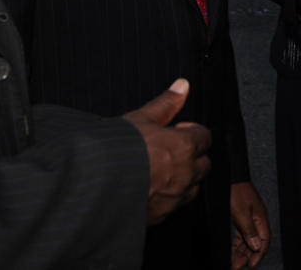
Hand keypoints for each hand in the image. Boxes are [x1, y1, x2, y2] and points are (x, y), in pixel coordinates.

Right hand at [122, 79, 212, 224]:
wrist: (94, 184)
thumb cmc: (117, 147)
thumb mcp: (140, 118)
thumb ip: (165, 103)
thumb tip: (183, 85)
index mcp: (184, 146)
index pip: (205, 137)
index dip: (191, 132)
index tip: (176, 131)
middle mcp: (186, 173)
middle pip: (204, 163)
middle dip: (192, 156)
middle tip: (169, 150)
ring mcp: (175, 196)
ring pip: (193, 186)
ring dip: (185, 178)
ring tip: (161, 170)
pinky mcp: (162, 214)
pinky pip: (176, 205)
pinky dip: (170, 196)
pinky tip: (151, 188)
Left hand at [229, 181, 271, 268]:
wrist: (229, 177)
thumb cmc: (236, 192)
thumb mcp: (241, 212)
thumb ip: (249, 230)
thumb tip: (256, 247)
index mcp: (260, 218)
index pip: (264, 241)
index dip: (258, 255)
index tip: (250, 266)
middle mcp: (257, 220)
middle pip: (255, 242)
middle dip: (247, 256)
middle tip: (236, 267)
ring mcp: (250, 218)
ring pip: (247, 240)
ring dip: (241, 252)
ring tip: (233, 263)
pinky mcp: (242, 217)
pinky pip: (242, 235)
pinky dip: (238, 244)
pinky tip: (233, 251)